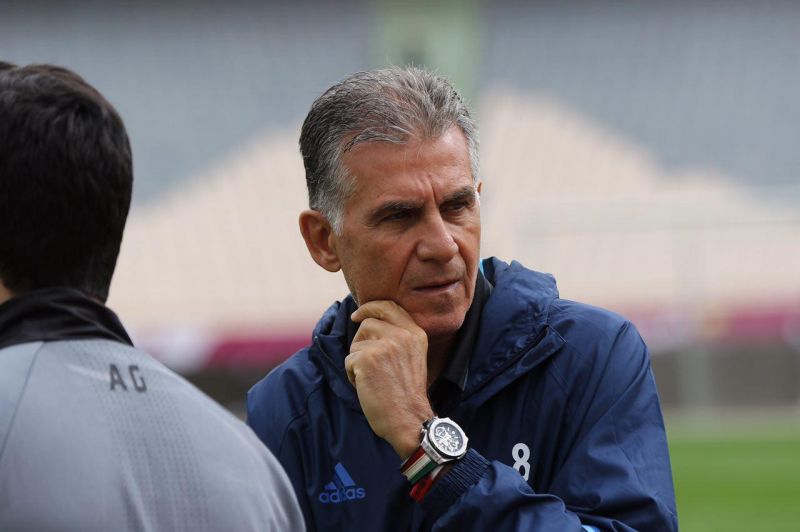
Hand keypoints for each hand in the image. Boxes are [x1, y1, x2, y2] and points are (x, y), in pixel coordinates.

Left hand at [346, 300, 434, 459]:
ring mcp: (384, 345)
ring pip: (356, 343)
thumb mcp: (413, 356)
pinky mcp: (367, 359)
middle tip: (370, 365)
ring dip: (357, 361)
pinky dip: (352, 375)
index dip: (369, 308)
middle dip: (361, 343)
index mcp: (415, 333)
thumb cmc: (406, 394)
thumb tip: (368, 320)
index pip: (388, 306)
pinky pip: (348, 360)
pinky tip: (367, 387)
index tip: (358, 315)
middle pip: (367, 324)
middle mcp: (402, 335)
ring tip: (373, 379)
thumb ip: (398, 337)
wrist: (409, 420)